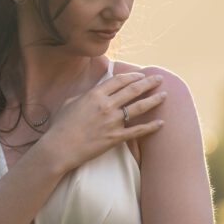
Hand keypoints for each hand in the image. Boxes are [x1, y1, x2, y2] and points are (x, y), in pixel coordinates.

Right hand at [45, 71, 165, 173]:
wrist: (59, 148)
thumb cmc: (61, 126)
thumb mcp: (70, 102)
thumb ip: (86, 93)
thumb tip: (96, 88)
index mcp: (95, 95)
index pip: (119, 80)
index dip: (132, 76)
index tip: (141, 75)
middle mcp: (106, 105)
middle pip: (133, 90)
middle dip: (148, 83)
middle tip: (159, 78)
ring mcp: (112, 122)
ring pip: (138, 107)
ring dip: (154, 100)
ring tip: (164, 95)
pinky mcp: (115, 137)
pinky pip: (137, 131)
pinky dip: (151, 127)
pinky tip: (161, 123)